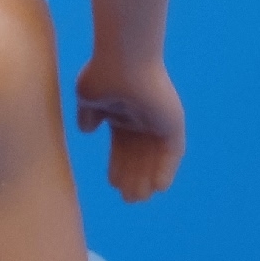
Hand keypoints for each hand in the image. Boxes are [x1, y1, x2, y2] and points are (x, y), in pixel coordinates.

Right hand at [74, 58, 184, 202]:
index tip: (113, 184)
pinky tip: (159, 188)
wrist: (122, 61)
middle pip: (138, 155)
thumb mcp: (89, 98)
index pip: (122, 146)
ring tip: (139, 198)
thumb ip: (89, 115)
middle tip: (128, 199)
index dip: (118, 165)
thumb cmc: (103, 74)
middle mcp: (142, 118)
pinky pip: (173, 151)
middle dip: (133, 176)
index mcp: (122, 113)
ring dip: (147, 177)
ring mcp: (159, 119)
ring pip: (154, 156)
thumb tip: (86, 130)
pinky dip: (166, 169)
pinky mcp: (173, 121)